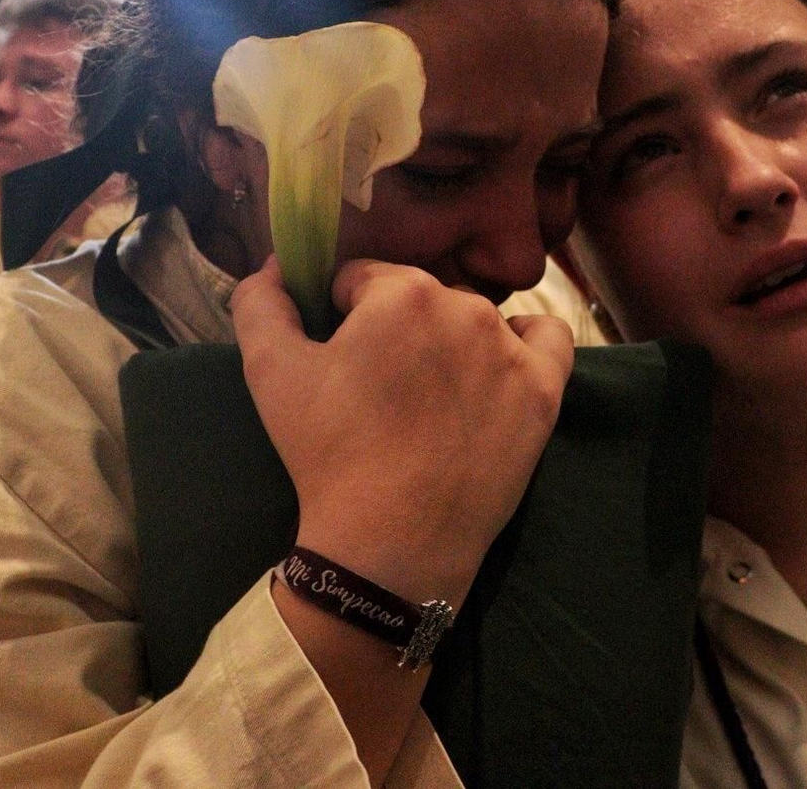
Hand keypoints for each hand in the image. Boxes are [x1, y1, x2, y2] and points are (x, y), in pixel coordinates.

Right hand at [230, 256, 573, 605]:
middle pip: (420, 298)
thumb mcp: (270, 373)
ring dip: (451, 342)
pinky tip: (497, 370)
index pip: (364, 281)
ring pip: (474, 320)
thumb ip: (259, 302)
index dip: (345, 320)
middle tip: (382, 391)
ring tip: (430, 400)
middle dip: (397, 331)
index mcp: (401, 292)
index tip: (342, 365)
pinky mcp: (545, 390)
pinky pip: (546, 336)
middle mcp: (466, 306)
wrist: (391, 542)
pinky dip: (524, 344)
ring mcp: (512, 349)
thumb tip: (276, 263)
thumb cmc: (327, 454)